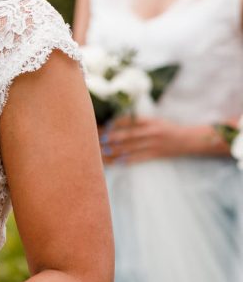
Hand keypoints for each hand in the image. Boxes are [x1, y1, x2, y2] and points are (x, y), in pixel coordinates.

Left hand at [99, 116, 213, 164]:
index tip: (101, 126)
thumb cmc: (166, 128)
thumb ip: (137, 121)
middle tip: (95, 140)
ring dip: (114, 151)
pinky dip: (125, 160)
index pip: (127, 121)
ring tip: (100, 152)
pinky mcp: (155, 155)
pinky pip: (137, 159)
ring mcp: (153, 145)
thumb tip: (115, 123)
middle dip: (109, 138)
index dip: (113, 124)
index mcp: (149, 121)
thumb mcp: (154, 120)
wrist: (187, 140)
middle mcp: (150, 132)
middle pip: (126, 136)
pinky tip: (115, 161)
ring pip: (129, 148)